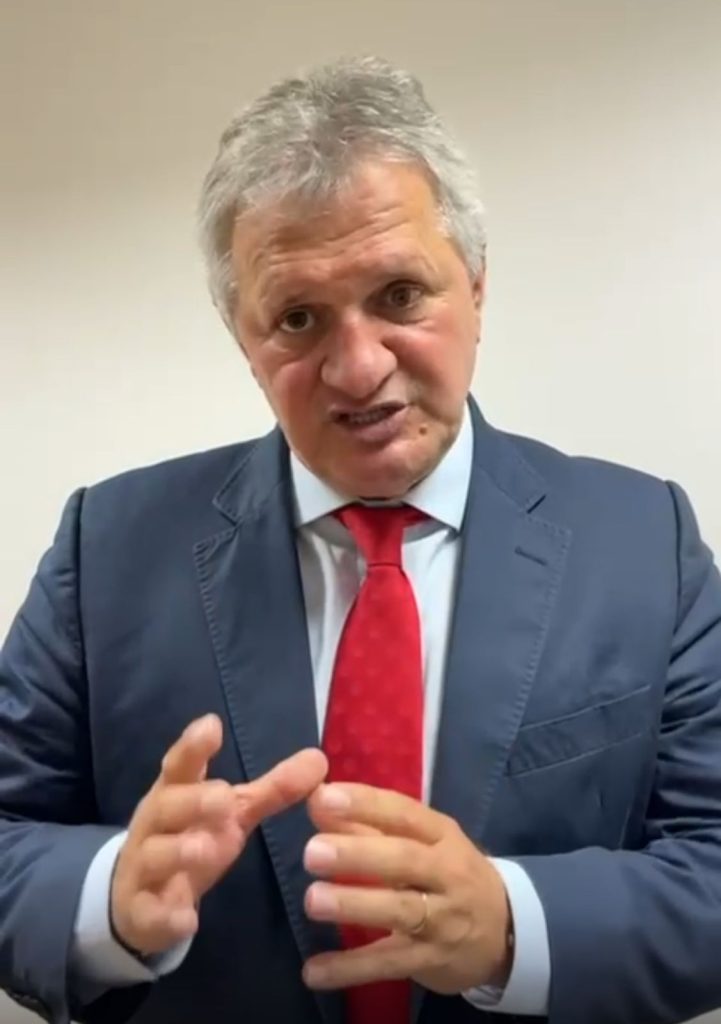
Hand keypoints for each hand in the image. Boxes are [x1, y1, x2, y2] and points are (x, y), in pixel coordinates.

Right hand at [111, 713, 326, 955]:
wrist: (138, 898)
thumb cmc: (190, 838)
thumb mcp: (232, 812)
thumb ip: (273, 788)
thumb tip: (320, 758)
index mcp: (176, 793)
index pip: (181, 765)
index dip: (193, 746)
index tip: (211, 725)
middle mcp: (155, 825)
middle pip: (167, 806)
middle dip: (193, 801)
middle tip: (224, 798)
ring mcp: (144, 869)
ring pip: (155, 856)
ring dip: (179, 851)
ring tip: (204, 849)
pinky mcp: (142, 912)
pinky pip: (150, 913)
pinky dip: (166, 916)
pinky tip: (187, 920)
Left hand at [301, 783, 511, 994]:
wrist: (506, 930)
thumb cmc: (448, 873)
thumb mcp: (421, 842)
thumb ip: (367, 824)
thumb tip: (316, 800)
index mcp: (441, 835)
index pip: (403, 814)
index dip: (365, 805)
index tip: (324, 799)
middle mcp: (446, 872)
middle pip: (404, 860)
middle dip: (357, 855)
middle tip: (313, 852)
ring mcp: (442, 919)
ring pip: (399, 911)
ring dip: (354, 906)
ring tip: (313, 901)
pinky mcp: (430, 960)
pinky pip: (389, 964)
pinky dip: (351, 968)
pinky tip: (314, 972)